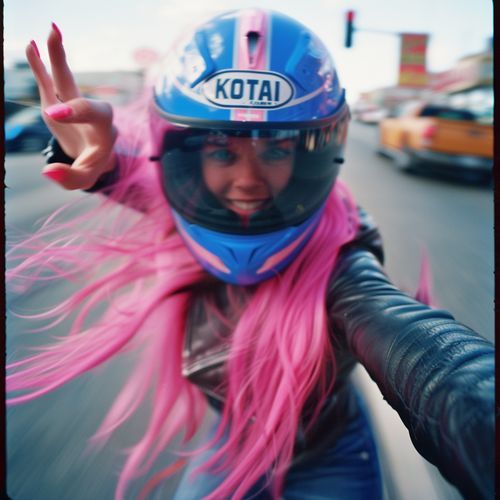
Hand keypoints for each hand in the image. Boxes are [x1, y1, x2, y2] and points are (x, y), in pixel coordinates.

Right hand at [26, 23, 116, 189]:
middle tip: (52, 40)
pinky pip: (48, 81)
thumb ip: (71, 179)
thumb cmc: (92, 165)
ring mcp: (73, 103)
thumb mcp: (86, 178)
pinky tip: (32, 47)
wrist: (94, 155)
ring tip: (50, 30)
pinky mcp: (58, 101)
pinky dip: (40, 65)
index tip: (54, 114)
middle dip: (64, 66)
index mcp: (103, 128)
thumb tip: (48, 171)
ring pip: (64, 78)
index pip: (92, 114)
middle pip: (78, 87)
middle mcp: (90, 111)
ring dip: (56, 54)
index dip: (74, 112)